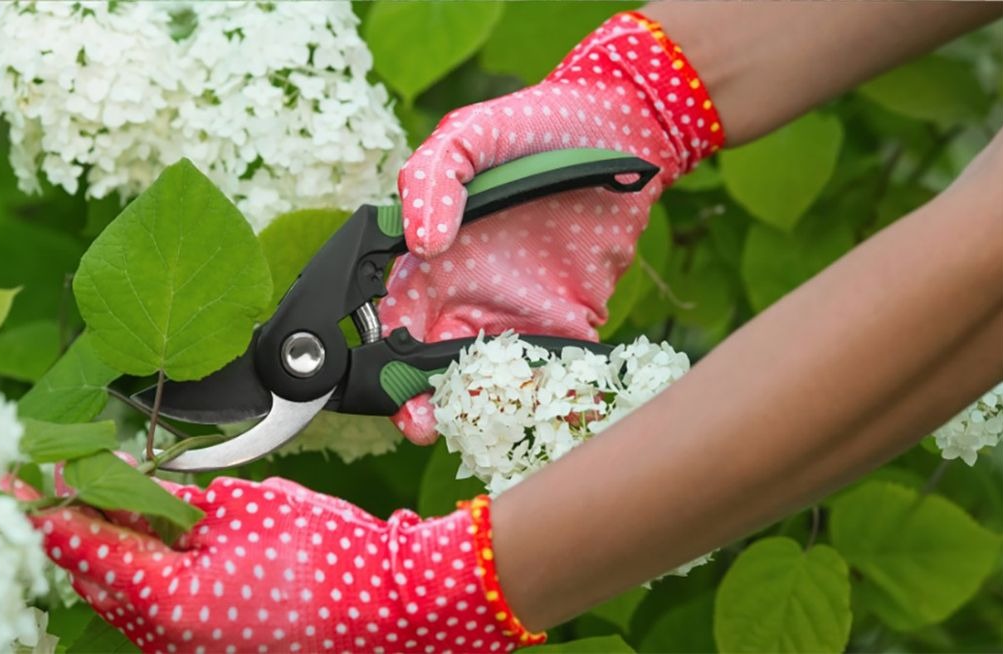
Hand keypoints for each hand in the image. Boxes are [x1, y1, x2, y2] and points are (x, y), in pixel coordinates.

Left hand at [10, 466, 541, 652]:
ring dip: (104, 551)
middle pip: (93, 579)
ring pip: (120, 600)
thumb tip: (126, 483)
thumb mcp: (245, 508)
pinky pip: (154, 614)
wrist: (394, 607)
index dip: (46, 508)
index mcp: (169, 603)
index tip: (11, 480)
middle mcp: (167, 642)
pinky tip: (145, 538)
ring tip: (95, 501)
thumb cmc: (329, 555)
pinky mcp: (210, 650)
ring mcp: (188, 653)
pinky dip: (140, 574)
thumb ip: (172, 500)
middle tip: (47, 481)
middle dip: (70, 527)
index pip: (85, 549)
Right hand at [379, 12, 723, 442]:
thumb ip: (428, 183)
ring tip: (473, 424)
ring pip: (484, 380)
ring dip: (475, 408)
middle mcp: (464, 297)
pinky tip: (538, 411)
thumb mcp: (464, 137)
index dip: (380, 358)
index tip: (384, 383)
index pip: (390, 322)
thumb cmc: (531, 127)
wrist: (621, 128)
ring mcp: (515, 314)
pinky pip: (550, 373)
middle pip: (429, 367)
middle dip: (420, 402)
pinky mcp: (567, 325)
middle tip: (422, 424)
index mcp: (427, 262)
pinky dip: (543, 398)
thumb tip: (421, 246)